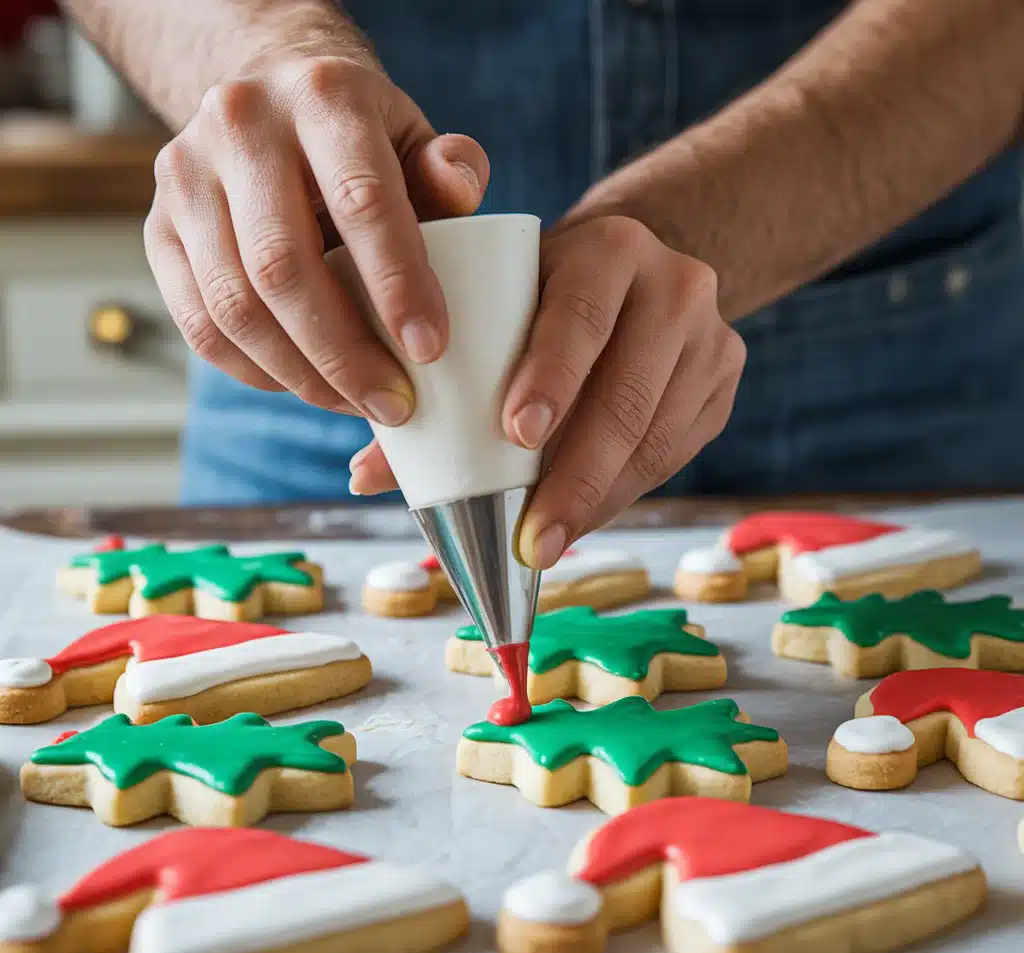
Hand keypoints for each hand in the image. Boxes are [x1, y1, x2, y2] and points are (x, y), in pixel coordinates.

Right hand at [144, 49, 488, 422]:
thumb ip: (449, 170)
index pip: (360, 200)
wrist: (269, 98)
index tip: (429, 350)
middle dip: (344, 353)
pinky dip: (255, 370)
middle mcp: (240, 123)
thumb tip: (463, 193)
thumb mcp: (413, 138)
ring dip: (301, 374)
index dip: (397, 284)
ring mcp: (185, 175)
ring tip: (354, 403)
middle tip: (394, 403)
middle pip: (283, 266)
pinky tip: (304, 385)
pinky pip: (200, 323)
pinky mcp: (157, 227)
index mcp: (322, 95)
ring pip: (234, 305)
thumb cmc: (361, 140)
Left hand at [350, 215, 745, 565]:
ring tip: (547, 543)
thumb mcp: (498, 304)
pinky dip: (625, 493)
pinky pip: (675, 452)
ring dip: (597, 499)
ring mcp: (711, 334)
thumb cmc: (542, 297)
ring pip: (655, 436)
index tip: (516, 438)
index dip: (551, 378)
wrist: (635, 275)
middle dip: (574, 475)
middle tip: (530, 537)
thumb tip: (365, 476)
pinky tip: (583, 518)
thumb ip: (436, 378)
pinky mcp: (725, 378)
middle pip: (625, 393)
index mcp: (607, 248)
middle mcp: (674, 283)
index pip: (580, 314)